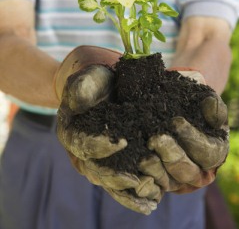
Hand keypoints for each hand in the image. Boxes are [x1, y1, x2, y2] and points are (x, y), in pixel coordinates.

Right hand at [55, 46, 161, 213]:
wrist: (102, 84)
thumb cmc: (93, 80)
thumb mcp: (85, 79)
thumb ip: (81, 88)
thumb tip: (80, 101)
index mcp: (71, 133)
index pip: (83, 145)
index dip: (101, 146)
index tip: (123, 142)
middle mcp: (83, 152)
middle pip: (97, 171)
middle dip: (117, 177)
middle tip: (140, 180)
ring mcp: (99, 159)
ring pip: (110, 181)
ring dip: (129, 191)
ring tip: (152, 196)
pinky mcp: (115, 161)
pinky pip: (122, 180)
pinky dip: (135, 192)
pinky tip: (153, 199)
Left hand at [140, 69, 228, 193]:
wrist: (163, 106)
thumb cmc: (186, 102)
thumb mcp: (200, 98)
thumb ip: (209, 103)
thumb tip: (210, 103)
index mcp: (214, 152)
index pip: (208, 152)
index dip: (193, 138)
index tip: (176, 121)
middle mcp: (198, 171)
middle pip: (187, 171)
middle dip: (172, 155)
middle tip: (155, 139)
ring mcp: (176, 180)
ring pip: (168, 182)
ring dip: (155, 169)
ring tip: (143, 156)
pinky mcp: (157, 184)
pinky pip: (150, 187)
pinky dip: (143, 180)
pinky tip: (133, 168)